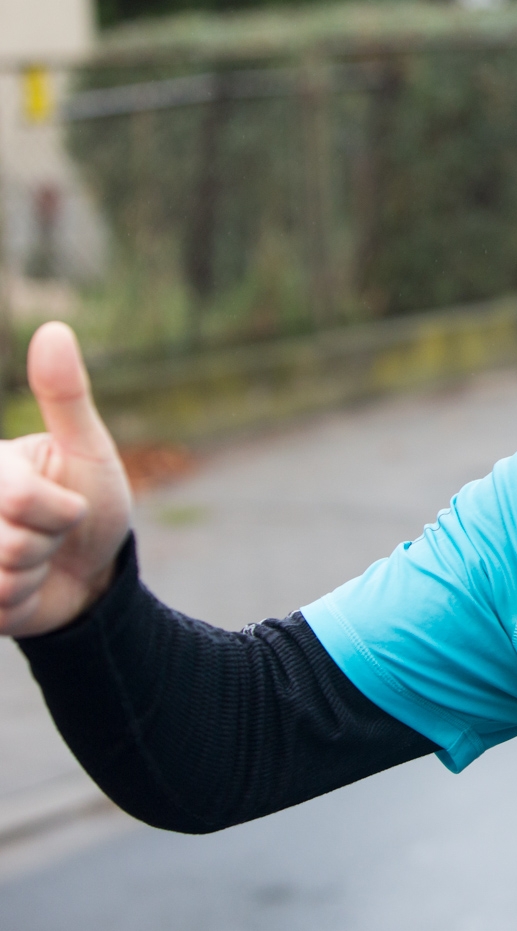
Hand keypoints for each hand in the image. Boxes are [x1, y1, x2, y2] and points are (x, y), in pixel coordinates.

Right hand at [0, 323, 132, 636]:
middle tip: (56, 532)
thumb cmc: (92, 503)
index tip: (67, 507)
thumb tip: (54, 330)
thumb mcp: (87, 450)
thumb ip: (65, 395)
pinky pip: (0, 600)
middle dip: (52, 540)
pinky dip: (25, 597)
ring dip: (38, 571)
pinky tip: (26, 585)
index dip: (59, 510)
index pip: (21, 497)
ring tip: (40, 557)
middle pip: (14, 538)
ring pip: (6, 571)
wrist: (94, 572)